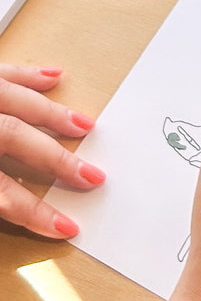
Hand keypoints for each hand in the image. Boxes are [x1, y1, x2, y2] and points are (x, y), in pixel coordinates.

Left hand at [0, 64, 104, 237]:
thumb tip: (7, 210)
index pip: (2, 192)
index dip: (35, 212)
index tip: (66, 229)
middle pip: (15, 138)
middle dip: (57, 160)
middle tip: (92, 177)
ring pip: (13, 100)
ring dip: (52, 115)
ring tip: (85, 126)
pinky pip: (1, 71)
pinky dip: (28, 74)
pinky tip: (53, 78)